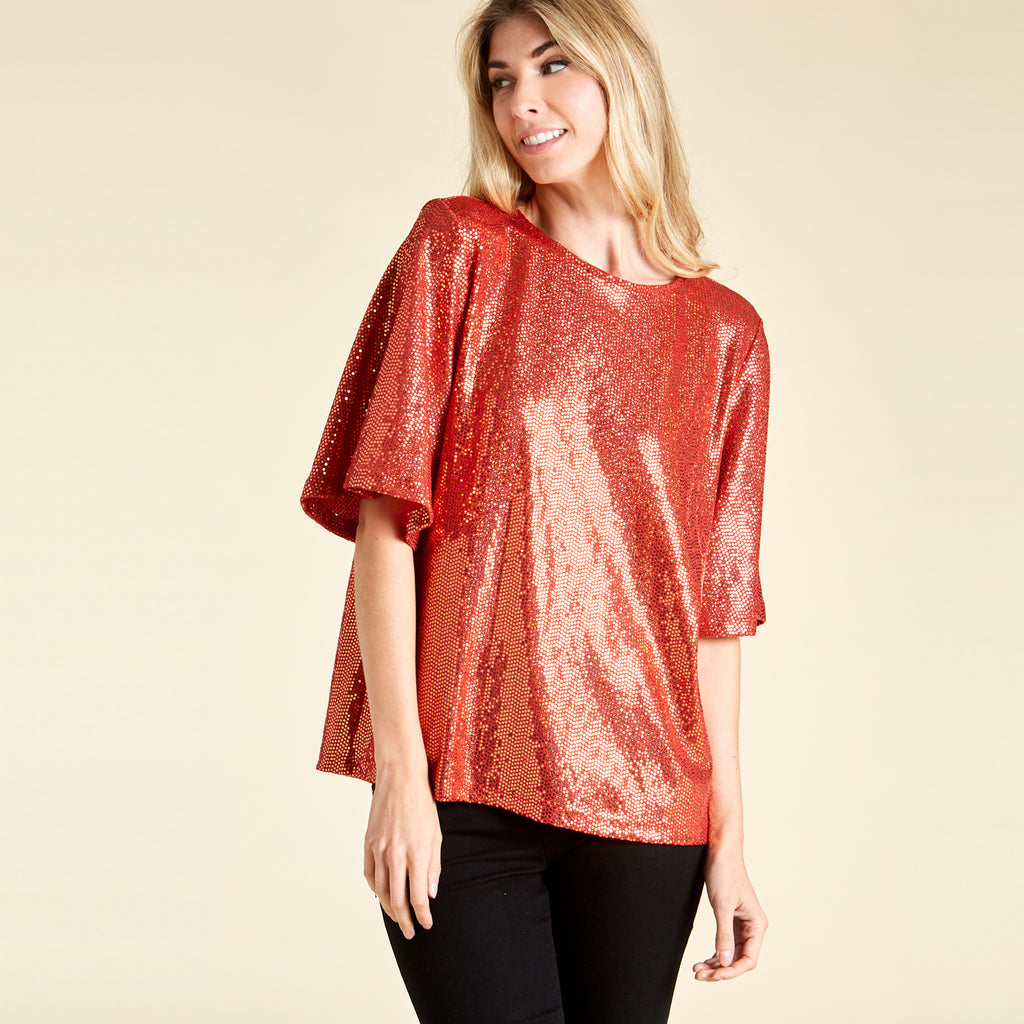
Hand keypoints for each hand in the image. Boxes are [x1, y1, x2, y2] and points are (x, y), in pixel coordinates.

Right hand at [363, 768, 442, 939]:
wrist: (400, 779)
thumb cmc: (423, 805)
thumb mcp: (436, 834)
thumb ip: (433, 866)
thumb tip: (430, 894)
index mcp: (417, 853)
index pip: (419, 897)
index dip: (422, 916)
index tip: (426, 925)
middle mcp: (396, 854)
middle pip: (397, 899)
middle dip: (404, 920)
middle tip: (409, 932)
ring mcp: (379, 849)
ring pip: (380, 890)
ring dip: (389, 909)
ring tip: (397, 918)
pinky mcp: (368, 843)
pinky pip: (369, 874)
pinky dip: (375, 889)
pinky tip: (382, 896)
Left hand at [692, 844, 767, 980]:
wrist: (720, 851)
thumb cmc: (724, 873)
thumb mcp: (722, 906)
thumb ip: (723, 935)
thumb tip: (724, 963)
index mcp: (757, 925)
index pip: (748, 959)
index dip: (732, 971)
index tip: (714, 976)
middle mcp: (753, 927)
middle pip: (739, 960)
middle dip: (720, 970)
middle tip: (698, 975)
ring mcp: (742, 925)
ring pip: (730, 954)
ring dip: (715, 964)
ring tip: (697, 970)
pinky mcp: (731, 920)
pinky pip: (725, 944)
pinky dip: (714, 954)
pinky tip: (702, 961)